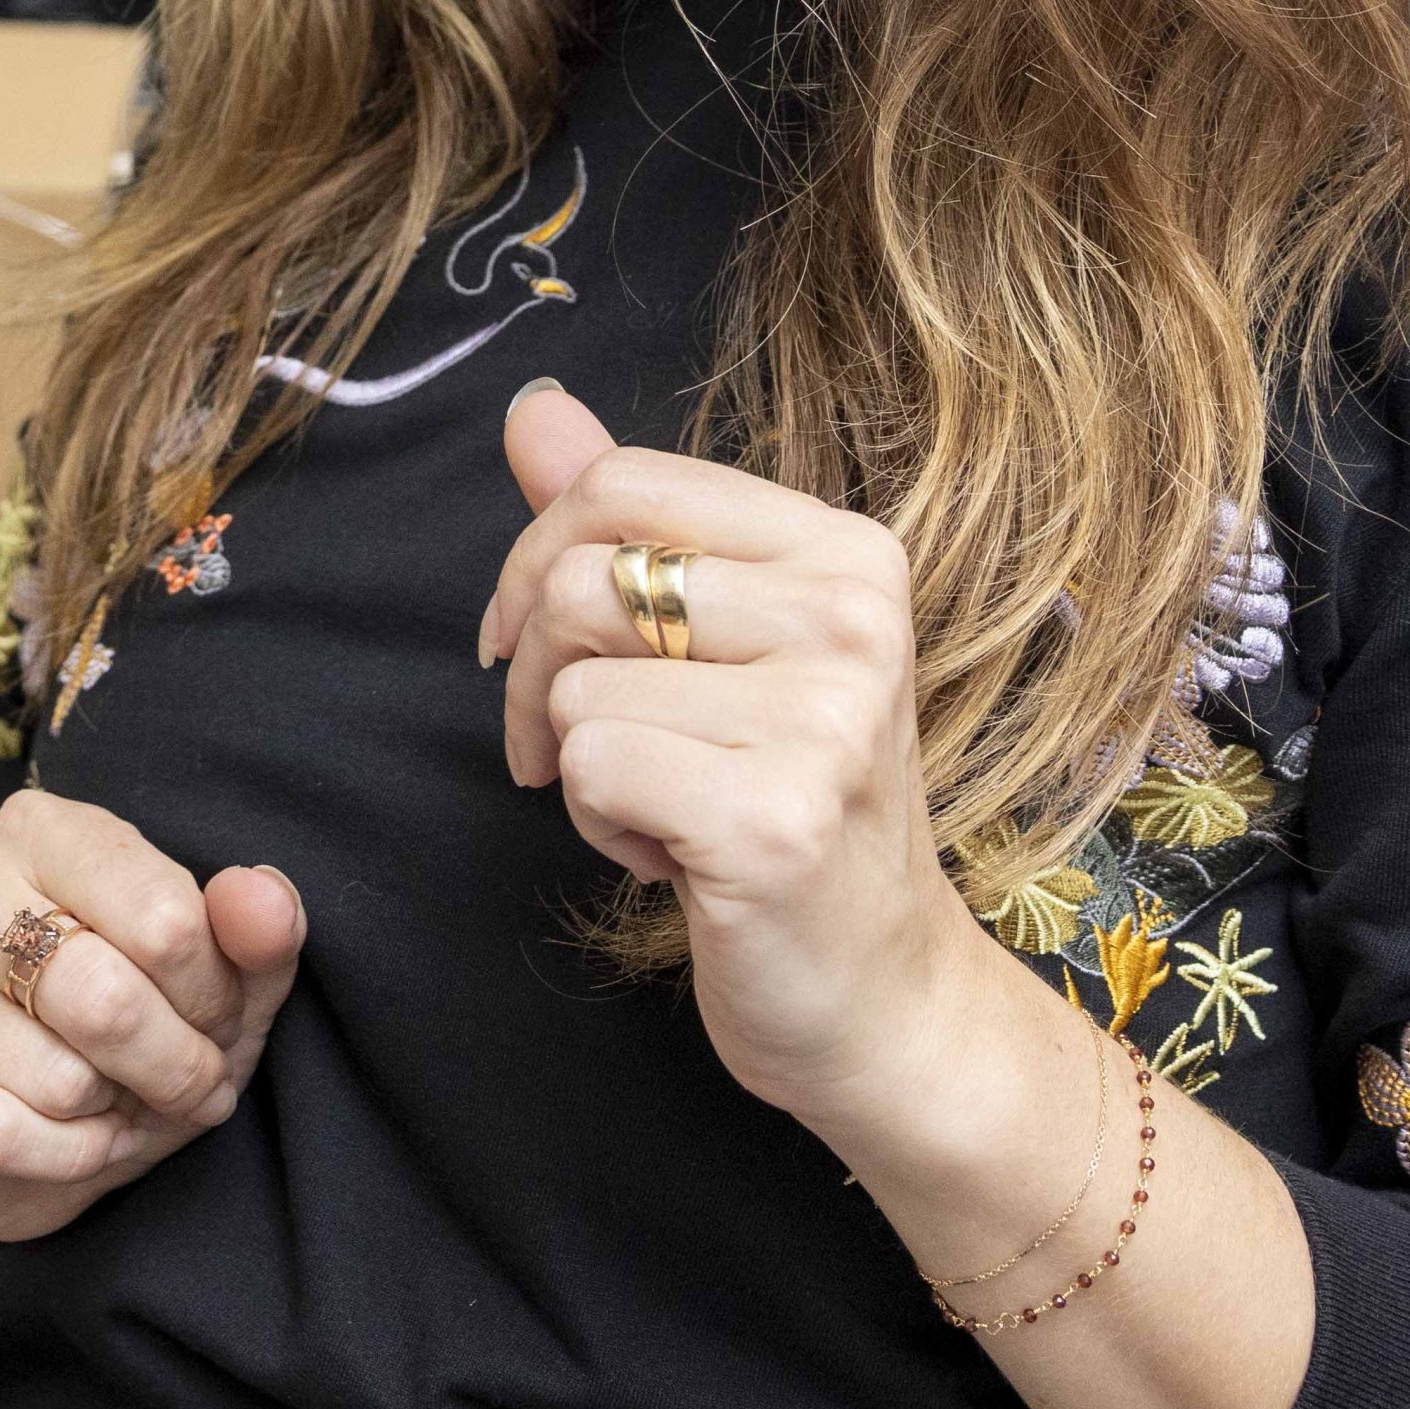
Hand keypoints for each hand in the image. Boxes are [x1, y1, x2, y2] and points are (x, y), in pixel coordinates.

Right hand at [0, 788, 305, 1241]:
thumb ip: (256, 930)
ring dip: (113, 1116)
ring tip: (114, 1103)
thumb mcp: (223, 981)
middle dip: (173, 1067)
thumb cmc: (139, 1026)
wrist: (43, 1127)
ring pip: (54, 1078)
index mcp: (41, 827)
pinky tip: (71, 1142)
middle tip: (186, 1085)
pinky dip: (60, 1159)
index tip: (217, 1024)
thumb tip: (260, 897)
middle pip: (105, 998)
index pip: (167, 918)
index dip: (215, 999)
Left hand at [479, 382, 987, 1139]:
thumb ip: (627, 525)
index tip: (529, 640)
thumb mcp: (719, 649)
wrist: (880, 997)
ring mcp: (824, 719)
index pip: (627, 482)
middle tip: (572, 748)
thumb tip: (533, 411)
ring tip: (668, 809)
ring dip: (583, 766)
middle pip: (583, 578)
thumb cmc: (784, 807)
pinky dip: (600, 825)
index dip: (536, 558)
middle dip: (536, 677)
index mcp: (848, 551)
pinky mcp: (773, 818)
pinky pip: (590, 769)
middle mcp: (853, 617)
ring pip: (576, 687)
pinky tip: (678, 860)